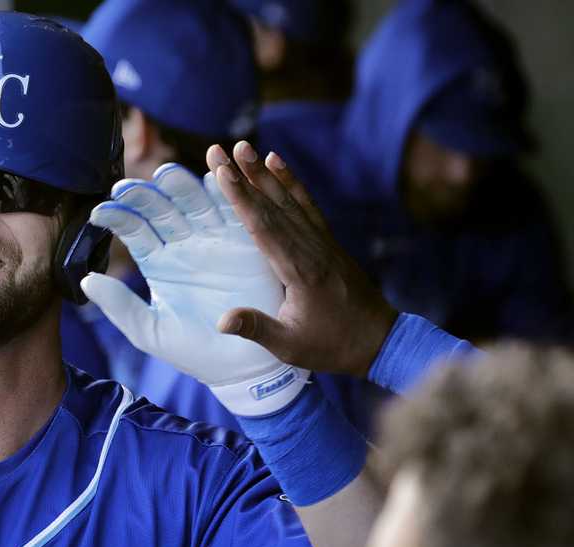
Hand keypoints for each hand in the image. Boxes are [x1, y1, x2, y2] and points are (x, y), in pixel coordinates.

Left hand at [81, 163, 305, 415]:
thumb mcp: (152, 333)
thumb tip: (85, 281)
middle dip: (145, 195)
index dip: (117, 218)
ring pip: (194, 202)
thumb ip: (120, 307)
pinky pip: (235, 210)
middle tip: (129, 187)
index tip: (99, 213)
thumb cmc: (197, 353)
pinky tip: (212, 179)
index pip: (133, 229)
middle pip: (161, 208)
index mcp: (158, 261)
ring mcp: (214, 238)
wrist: (247, 368)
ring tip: (166, 176)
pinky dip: (226, 192)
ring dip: (181, 186)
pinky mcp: (246, 239)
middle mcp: (184, 243)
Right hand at [207, 141, 397, 377]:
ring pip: (290, 201)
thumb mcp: (291, 346)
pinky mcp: (328, 243)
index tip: (222, 172)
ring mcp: (322, 243)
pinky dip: (292, 183)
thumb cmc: (332, 346)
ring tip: (245, 147)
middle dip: (244, 176)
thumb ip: (257, 329)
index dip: (240, 198)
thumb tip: (221, 320)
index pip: (263, 227)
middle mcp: (311, 249)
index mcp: (299, 271)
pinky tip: (278, 164)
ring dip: (265, 173)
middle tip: (219, 150)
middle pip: (272, 206)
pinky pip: (307, 206)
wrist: (380, 341)